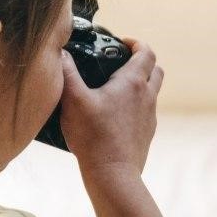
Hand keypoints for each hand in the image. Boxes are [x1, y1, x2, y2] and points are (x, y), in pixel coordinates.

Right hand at [59, 38, 163, 173]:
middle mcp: (147, 97)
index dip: (136, 43)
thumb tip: (60, 52)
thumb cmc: (94, 137)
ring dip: (140, 84)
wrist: (113, 174)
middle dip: (143, 61)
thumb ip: (67, 73)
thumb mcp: (73, 101)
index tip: (122, 42)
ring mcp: (149, 116)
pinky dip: (136, 105)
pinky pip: (146, 112)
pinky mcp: (146, 133)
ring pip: (152, 91)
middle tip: (122, 62)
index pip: (146, 52)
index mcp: (133, 83)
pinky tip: (115, 114)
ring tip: (116, 88)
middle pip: (155, 69)